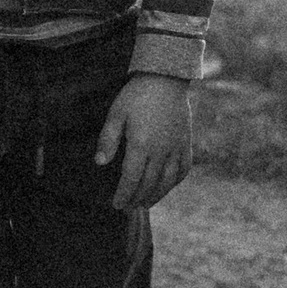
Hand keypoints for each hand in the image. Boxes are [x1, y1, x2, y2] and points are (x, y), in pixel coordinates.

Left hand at [95, 73, 196, 208]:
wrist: (166, 79)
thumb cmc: (137, 96)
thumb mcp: (116, 114)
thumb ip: (107, 139)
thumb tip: (100, 162)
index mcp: (141, 144)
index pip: (131, 179)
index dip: (124, 194)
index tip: (116, 205)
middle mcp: (161, 150)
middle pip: (149, 184)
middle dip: (137, 199)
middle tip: (128, 208)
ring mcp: (176, 148)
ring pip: (167, 181)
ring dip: (156, 195)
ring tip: (146, 204)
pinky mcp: (186, 143)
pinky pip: (183, 169)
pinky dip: (175, 182)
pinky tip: (167, 186)